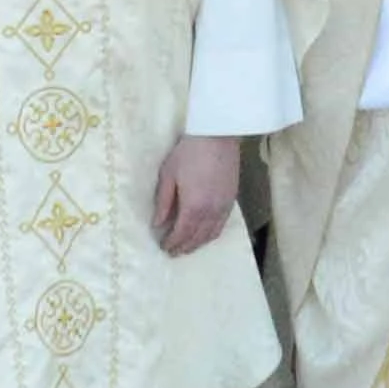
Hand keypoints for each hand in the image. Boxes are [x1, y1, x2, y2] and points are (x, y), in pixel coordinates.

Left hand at [152, 131, 243, 253]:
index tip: (164, 247)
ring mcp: (223, 207)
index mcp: (193, 207)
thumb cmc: (189, 152)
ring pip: (211, 235)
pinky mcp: (231, 200)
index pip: (181, 234)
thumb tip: (157, 223)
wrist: (218, 135)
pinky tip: (204, 234)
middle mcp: (210, 212)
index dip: (172, 243)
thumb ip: (164, 202)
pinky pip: (221, 225)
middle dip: (184, 247)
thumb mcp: (169, 175)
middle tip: (173, 252)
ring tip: (187, 247)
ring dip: (198, 244)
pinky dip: (211, 234)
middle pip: (196, 238)